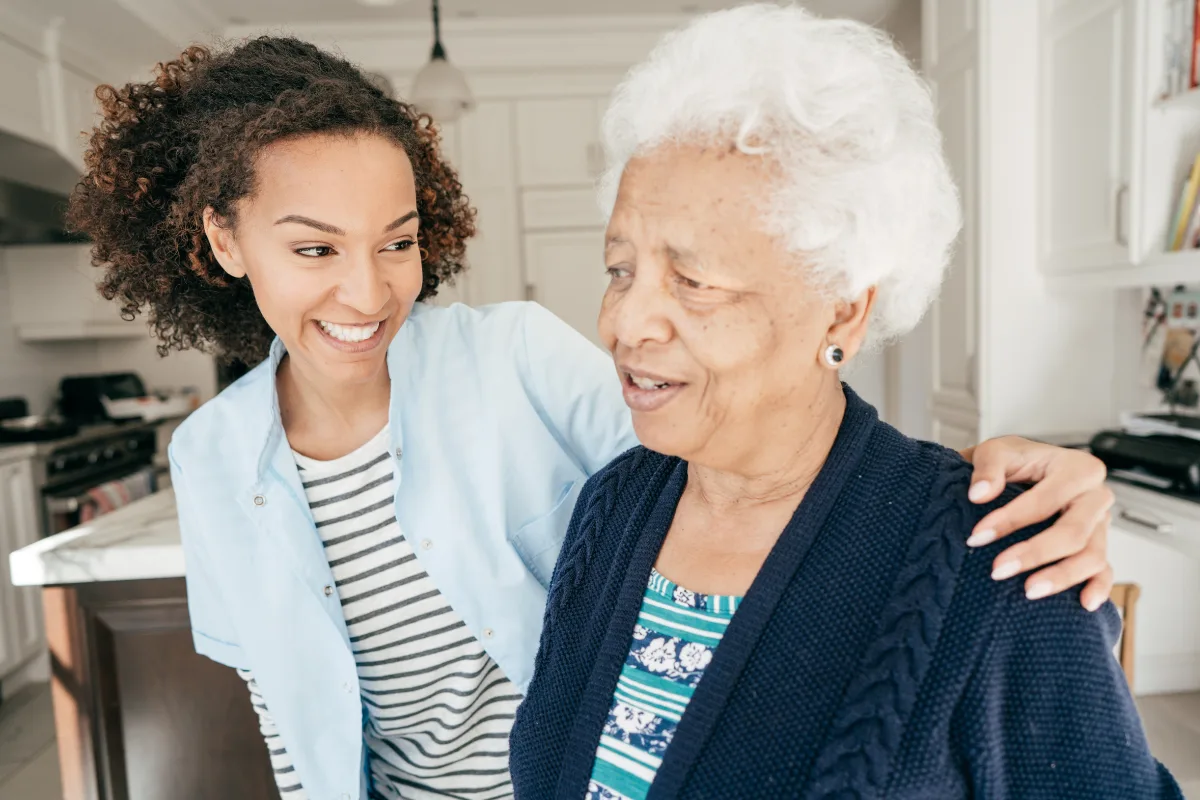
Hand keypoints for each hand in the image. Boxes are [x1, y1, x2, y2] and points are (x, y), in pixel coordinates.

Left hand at [958, 436, 1112, 611]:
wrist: (1023, 470)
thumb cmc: (1013, 462)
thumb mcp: (997, 451)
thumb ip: (988, 468)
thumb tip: (979, 494)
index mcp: (1077, 468)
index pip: (1046, 499)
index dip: (1011, 519)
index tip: (977, 537)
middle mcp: (1096, 496)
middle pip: (1074, 532)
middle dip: (1035, 553)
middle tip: (998, 570)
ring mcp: (1101, 524)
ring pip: (1092, 556)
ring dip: (1061, 576)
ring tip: (1028, 591)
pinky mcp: (1099, 545)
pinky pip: (1105, 570)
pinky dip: (1099, 587)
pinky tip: (1083, 604)